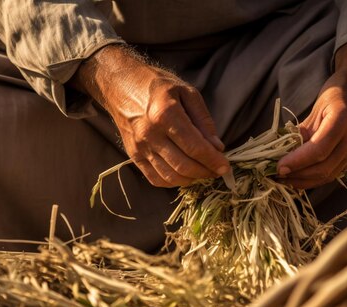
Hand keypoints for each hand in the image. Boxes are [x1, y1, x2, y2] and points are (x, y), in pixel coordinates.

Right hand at [71, 45, 229, 186]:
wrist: (121, 85)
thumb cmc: (156, 85)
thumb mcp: (186, 92)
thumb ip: (203, 120)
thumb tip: (217, 147)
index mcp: (166, 114)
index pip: (195, 147)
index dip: (213, 160)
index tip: (225, 167)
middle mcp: (151, 134)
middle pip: (183, 165)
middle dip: (205, 172)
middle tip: (216, 171)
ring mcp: (139, 147)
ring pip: (170, 176)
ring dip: (191, 179)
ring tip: (202, 173)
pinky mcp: (133, 155)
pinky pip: (154, 178)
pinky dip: (172, 182)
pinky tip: (184, 176)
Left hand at [277, 39, 346, 188]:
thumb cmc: (336, 94)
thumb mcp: (315, 108)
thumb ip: (301, 132)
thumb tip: (281, 154)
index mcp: (343, 121)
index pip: (318, 150)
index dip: (297, 162)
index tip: (278, 167)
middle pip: (324, 168)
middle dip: (298, 175)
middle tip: (276, 175)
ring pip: (329, 175)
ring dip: (304, 181)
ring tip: (284, 180)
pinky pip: (333, 173)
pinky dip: (314, 178)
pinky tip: (298, 177)